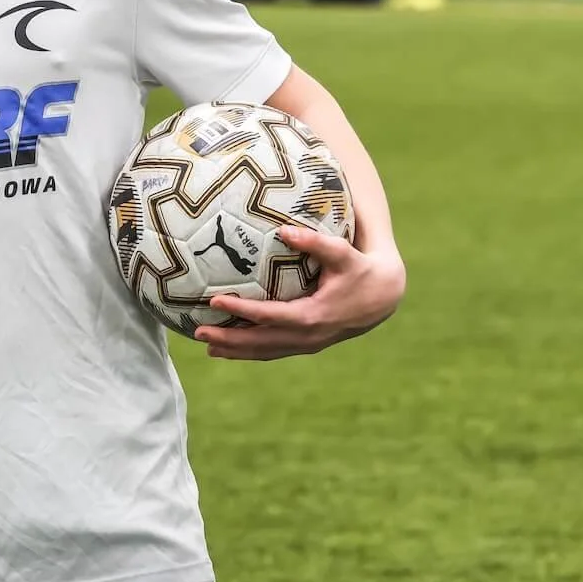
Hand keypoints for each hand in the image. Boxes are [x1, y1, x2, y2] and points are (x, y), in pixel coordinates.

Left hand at [199, 225, 405, 359]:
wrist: (384, 297)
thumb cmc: (360, 269)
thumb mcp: (342, 253)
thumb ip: (315, 242)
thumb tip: (284, 229)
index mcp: (314, 315)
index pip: (270, 315)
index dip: (242, 310)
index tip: (214, 301)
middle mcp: (309, 335)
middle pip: (262, 342)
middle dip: (230, 338)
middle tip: (198, 331)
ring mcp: (308, 344)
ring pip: (266, 352)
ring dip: (236, 350)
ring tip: (206, 345)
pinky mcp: (308, 345)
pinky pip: (274, 351)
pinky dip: (251, 352)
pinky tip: (229, 349)